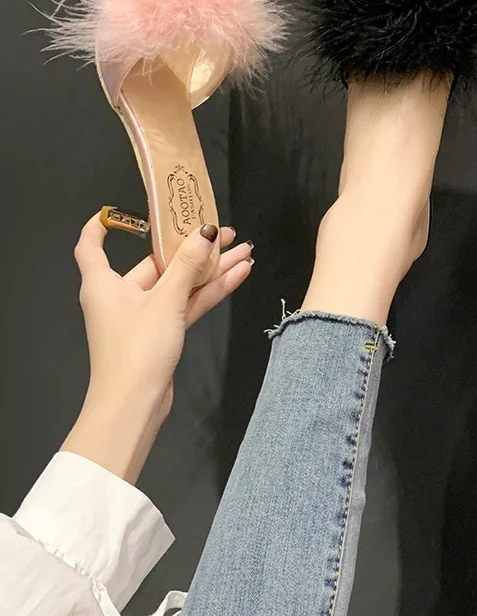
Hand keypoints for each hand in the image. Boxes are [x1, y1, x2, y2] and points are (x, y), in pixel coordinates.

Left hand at [62, 212, 252, 482]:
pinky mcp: (161, 333)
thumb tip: (206, 231)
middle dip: (191, 247)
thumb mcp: (165, 300)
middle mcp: (121, 295)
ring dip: (210, 269)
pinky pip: (187, 303)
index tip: (117, 212)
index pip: (91, 246)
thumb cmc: (136, 347)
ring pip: (179, 283)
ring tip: (244, 251)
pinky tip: (239, 275)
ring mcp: (143, 315)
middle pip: (155, 262)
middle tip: (224, 232)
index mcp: (103, 283)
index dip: (101, 226)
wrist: (134, 406)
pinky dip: (209, 291)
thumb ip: (187, 264)